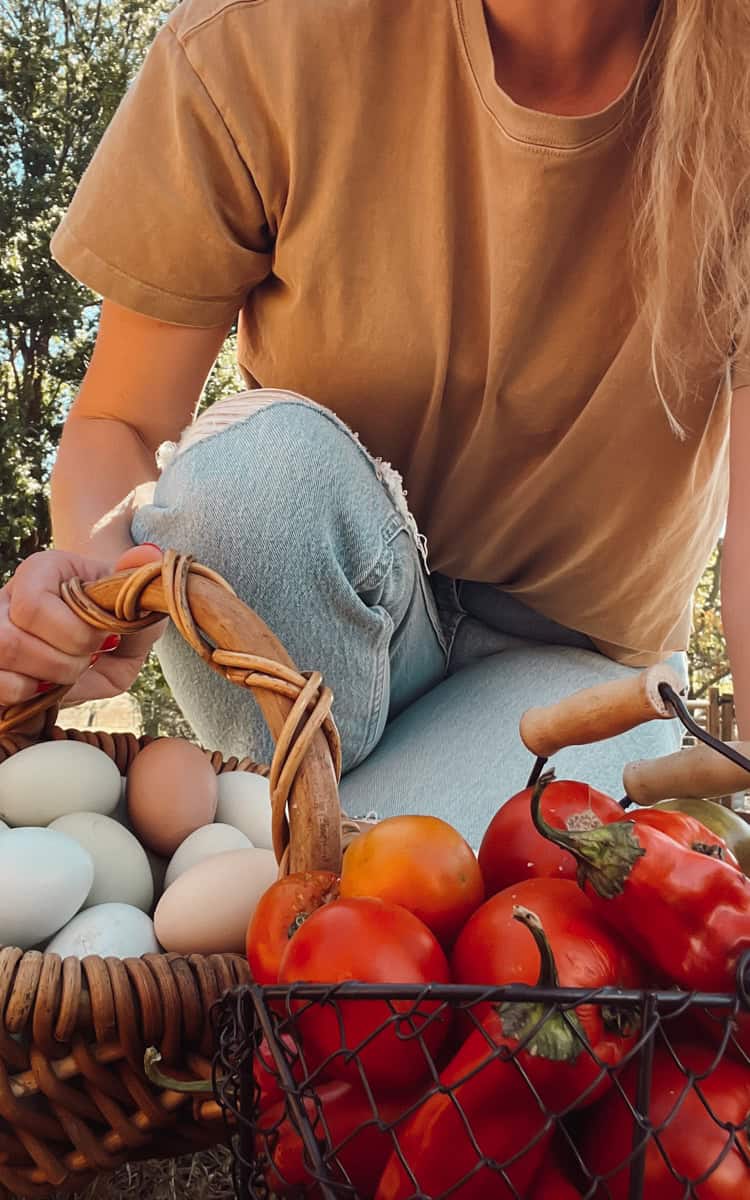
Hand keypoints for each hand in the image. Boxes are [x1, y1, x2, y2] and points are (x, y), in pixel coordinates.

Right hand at [0, 544, 164, 711]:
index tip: (104, 637)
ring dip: (43, 680)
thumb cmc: (119, 613)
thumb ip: (140, 578)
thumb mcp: (136, 599)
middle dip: (62, 663)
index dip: (73, 633)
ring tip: (70, 673)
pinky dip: (24, 695)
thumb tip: (147, 554)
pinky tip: (48, 686)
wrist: (108, 632)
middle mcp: (7, 598)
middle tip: (89, 660)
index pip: (32, 605)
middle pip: (9, 641)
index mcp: (41, 571)